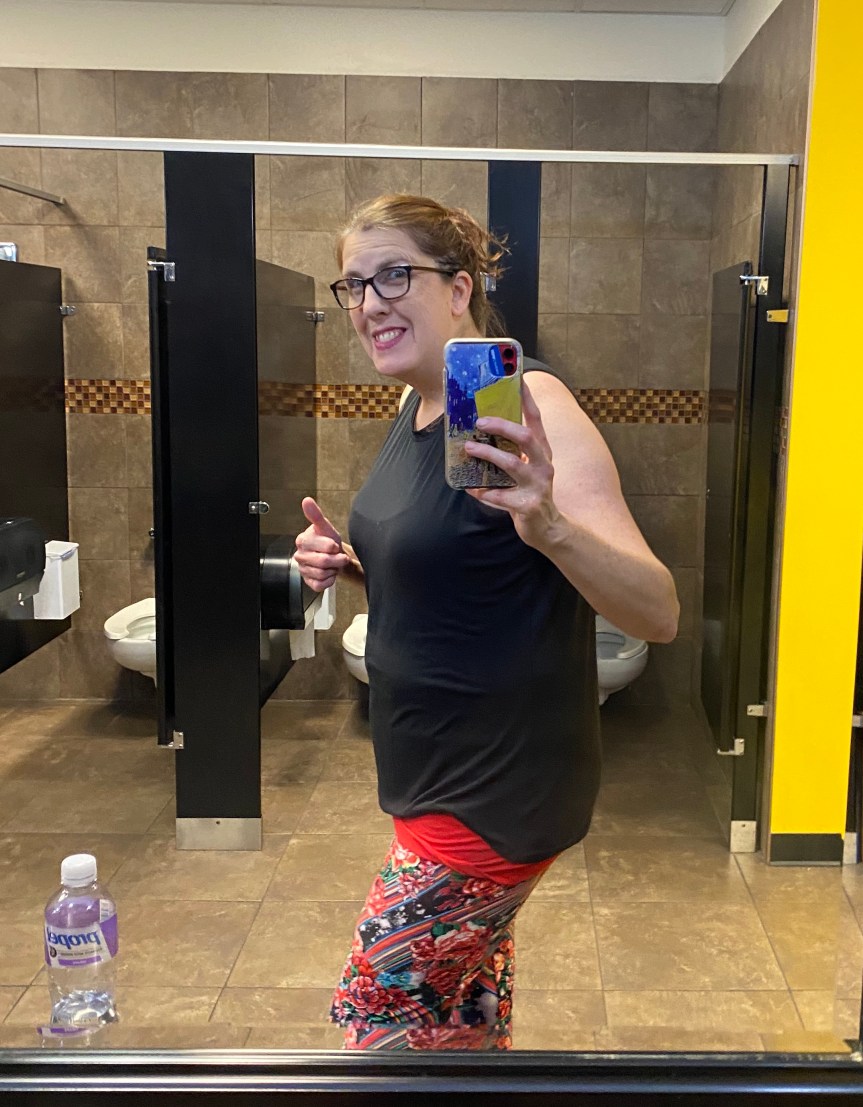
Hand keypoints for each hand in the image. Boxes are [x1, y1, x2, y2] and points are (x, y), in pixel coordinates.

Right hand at [293, 497, 351, 591]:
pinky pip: (320, 585)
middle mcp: (300, 555)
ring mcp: (303, 569)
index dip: (334, 547)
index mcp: (302, 540)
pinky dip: (329, 580)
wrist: (332, 555)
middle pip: (324, 562)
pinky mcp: (308, 582)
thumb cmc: (328, 540)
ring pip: (322, 574)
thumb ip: (316, 515)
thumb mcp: (325, 527)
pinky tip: (329, 573)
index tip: (335, 545)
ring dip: (333, 569)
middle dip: (337, 560)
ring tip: (333, 563)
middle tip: (339, 556)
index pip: (325, 547)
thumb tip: (307, 501)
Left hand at [463, 380, 560, 548]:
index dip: (527, 399)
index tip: (518, 378)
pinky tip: (472, 488)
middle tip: (480, 421)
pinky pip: (501, 496)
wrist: (547, 528)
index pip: (536, 419)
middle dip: (503, 426)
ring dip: (488, 455)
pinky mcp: (528, 506)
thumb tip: (480, 428)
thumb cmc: (530, 491)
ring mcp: (537, 485)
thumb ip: (511, 450)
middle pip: (527, 437)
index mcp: (542, 451)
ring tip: (470, 447)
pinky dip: (484, 491)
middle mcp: (543, 464)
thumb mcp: (526, 466)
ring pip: (513, 464)